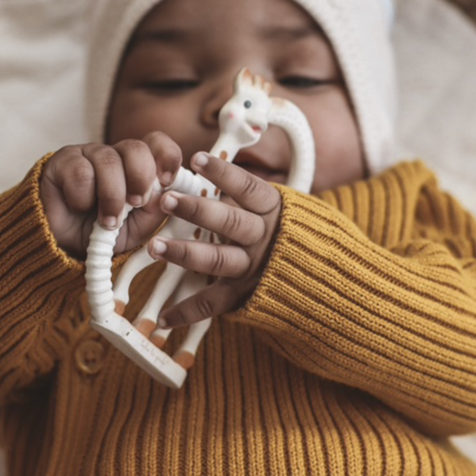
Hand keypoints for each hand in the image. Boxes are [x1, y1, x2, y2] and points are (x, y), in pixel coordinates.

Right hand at [40, 132, 181, 256]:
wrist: (66, 246)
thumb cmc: (108, 232)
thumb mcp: (140, 226)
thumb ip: (157, 207)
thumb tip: (166, 188)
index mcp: (138, 165)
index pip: (157, 143)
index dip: (166, 156)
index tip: (167, 181)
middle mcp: (116, 155)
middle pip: (136, 148)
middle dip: (141, 177)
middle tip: (136, 203)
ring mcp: (89, 154)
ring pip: (108, 161)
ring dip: (112, 196)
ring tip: (108, 221)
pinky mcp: (63, 161)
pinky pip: (81, 173)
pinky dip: (84, 197)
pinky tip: (79, 207)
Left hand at [149, 152, 281, 327]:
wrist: (321, 277)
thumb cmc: (284, 231)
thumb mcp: (273, 207)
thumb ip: (243, 193)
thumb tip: (203, 164)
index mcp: (271, 209)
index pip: (247, 187)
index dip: (223, 173)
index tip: (196, 158)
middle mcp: (262, 237)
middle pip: (229, 222)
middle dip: (196, 210)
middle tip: (166, 199)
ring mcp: (253, 268)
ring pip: (218, 260)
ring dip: (184, 253)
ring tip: (154, 246)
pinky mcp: (243, 294)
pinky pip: (213, 303)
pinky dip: (187, 311)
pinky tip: (162, 317)